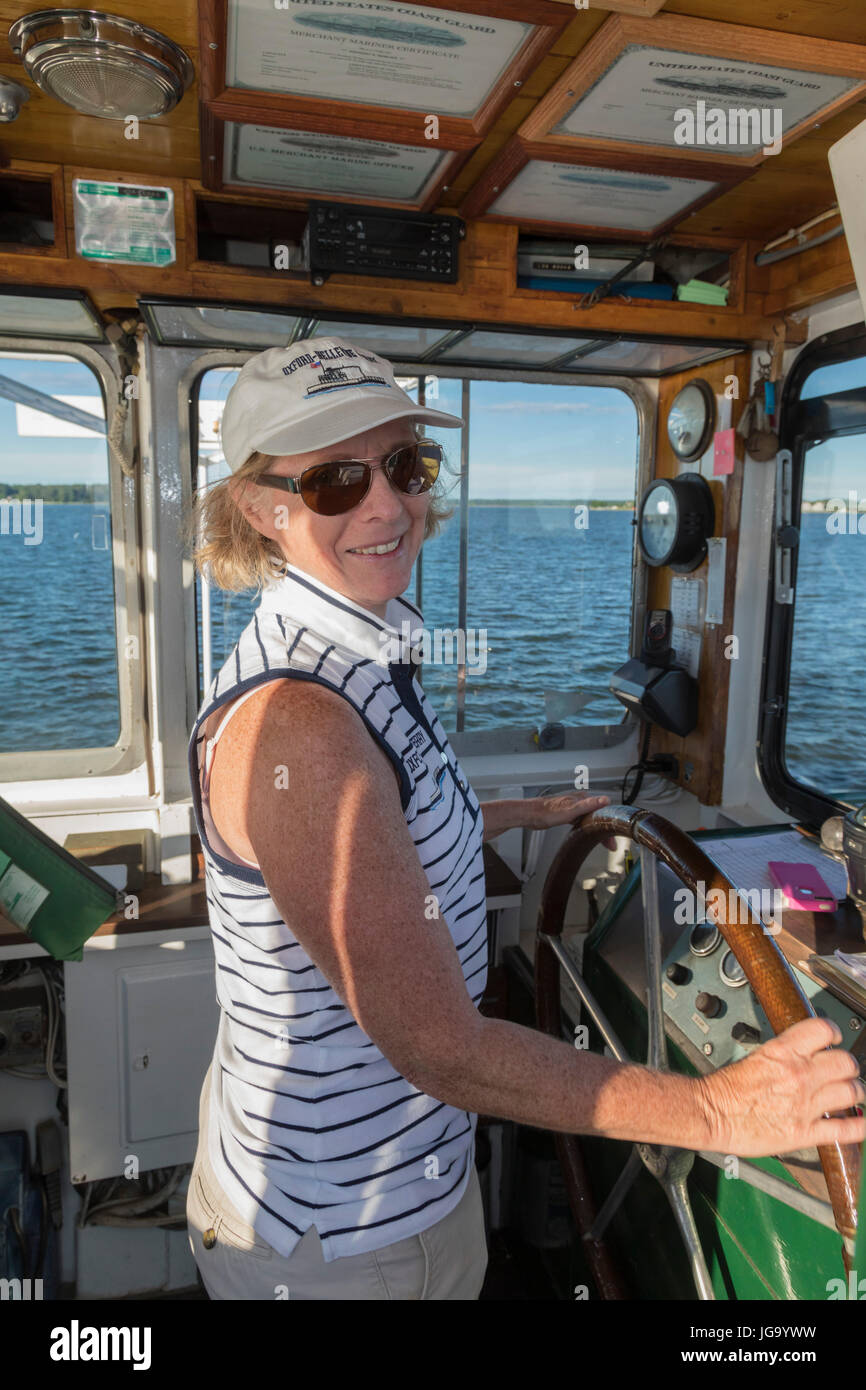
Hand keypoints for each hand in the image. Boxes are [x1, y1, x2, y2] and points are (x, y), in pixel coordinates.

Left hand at [531, 794, 617, 850]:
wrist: (530, 815)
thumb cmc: (546, 812)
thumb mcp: (570, 810)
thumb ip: (588, 805)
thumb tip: (604, 799)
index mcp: (582, 799)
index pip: (603, 812)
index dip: (610, 825)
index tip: (614, 837)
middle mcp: (579, 802)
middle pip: (598, 817)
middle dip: (605, 831)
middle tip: (610, 845)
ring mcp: (573, 808)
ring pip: (591, 820)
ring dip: (598, 831)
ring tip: (604, 843)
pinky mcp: (567, 815)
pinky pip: (582, 822)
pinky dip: (588, 829)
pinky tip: (588, 835)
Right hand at [696, 1016, 865, 1157]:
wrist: (710, 1113)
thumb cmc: (725, 1088)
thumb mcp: (757, 1056)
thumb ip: (784, 1055)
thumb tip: (801, 1052)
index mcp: (783, 1052)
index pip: (823, 1030)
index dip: (833, 1032)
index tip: (833, 1038)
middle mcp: (799, 1076)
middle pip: (845, 1062)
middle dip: (847, 1066)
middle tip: (843, 1070)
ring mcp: (805, 1105)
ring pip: (851, 1092)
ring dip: (853, 1091)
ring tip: (849, 1093)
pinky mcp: (804, 1133)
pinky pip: (845, 1129)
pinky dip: (859, 1126)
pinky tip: (862, 1121)